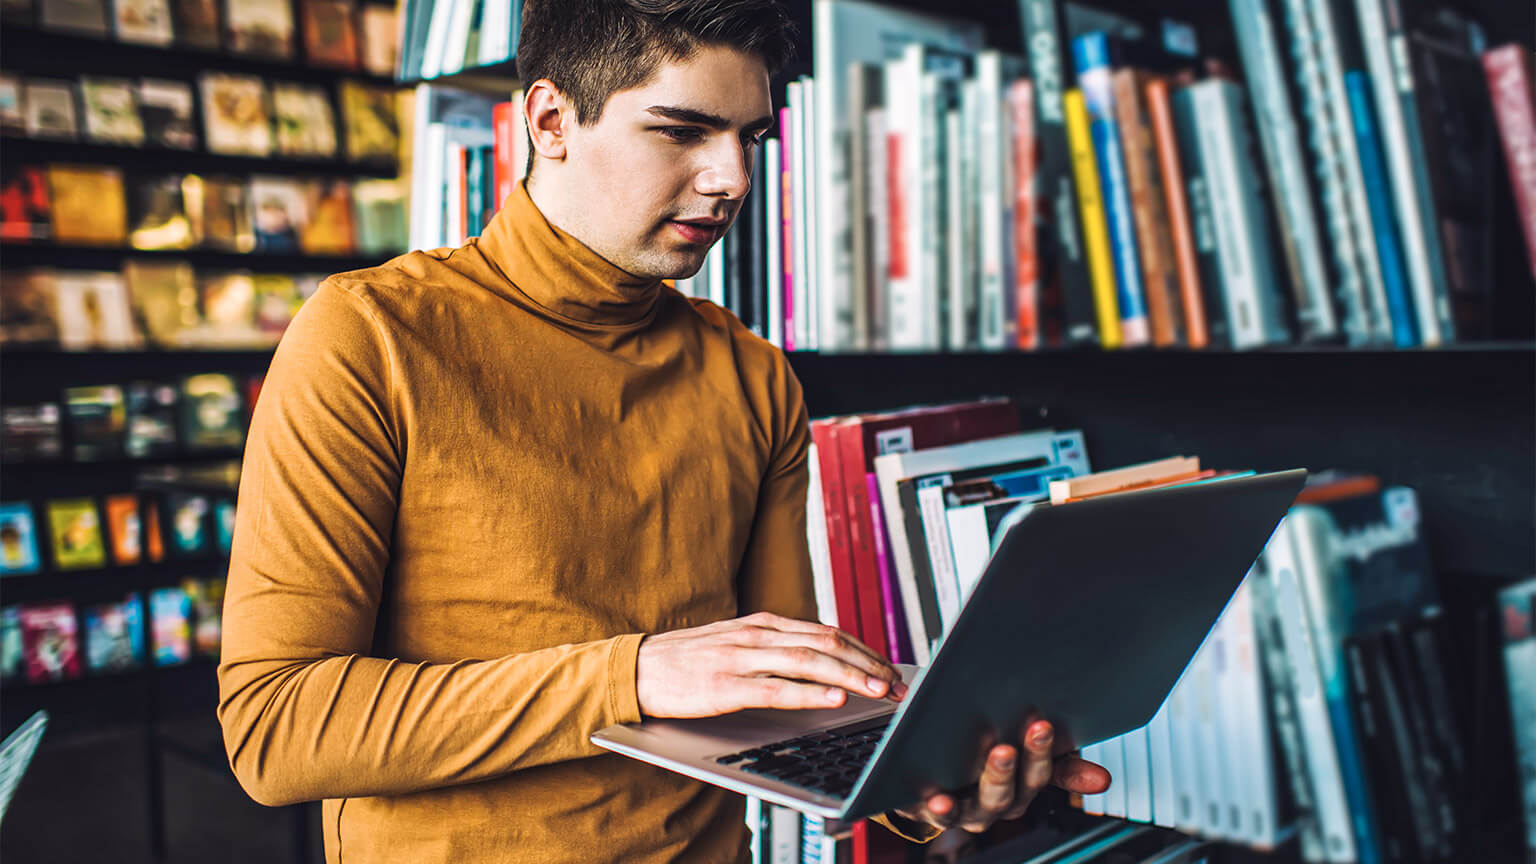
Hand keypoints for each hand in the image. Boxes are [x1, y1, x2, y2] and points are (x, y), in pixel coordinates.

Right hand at [635, 612, 908, 717]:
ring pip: (809, 662)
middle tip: (898, 685)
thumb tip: (821, 663)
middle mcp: (757, 634)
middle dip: (869, 664)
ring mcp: (741, 657)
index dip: (865, 651)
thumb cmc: (687, 662)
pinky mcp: (724, 685)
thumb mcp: (736, 644)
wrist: (635, 669)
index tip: (891, 670)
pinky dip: (809, 693)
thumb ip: (774, 649)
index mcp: (763, 623)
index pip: (827, 632)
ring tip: (880, 690)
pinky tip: (833, 699)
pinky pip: (775, 688)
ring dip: (851, 677)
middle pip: (827, 643)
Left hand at [894, 719, 1109, 833]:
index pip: (1042, 773)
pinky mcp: (933, 811)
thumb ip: (1058, 763)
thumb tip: (1103, 780)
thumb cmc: (978, 756)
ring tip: (999, 754)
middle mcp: (998, 803)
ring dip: (995, 780)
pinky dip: (941, 809)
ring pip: (984, 804)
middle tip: (1034, 728)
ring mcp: (967, 810)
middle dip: (1029, 759)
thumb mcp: (1020, 753)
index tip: (1045, 724)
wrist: (924, 771)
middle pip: (1017, 789)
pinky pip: (939, 815)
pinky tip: (939, 798)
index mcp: (1022, 786)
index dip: (1046, 752)